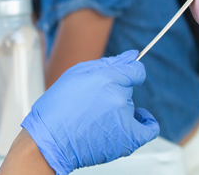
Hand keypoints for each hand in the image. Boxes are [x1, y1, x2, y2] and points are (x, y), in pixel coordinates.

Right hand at [21, 50, 158, 174]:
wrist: (49, 142)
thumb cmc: (56, 108)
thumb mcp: (76, 75)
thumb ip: (108, 64)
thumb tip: (132, 56)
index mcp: (105, 79)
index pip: (135, 70)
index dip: (129, 72)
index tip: (125, 76)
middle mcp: (118, 98)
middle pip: (128, 89)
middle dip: (115, 91)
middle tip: (93, 102)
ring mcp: (124, 119)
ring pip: (131, 107)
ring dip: (119, 109)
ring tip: (96, 118)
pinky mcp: (128, 139)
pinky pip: (148, 129)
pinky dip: (146, 123)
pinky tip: (136, 121)